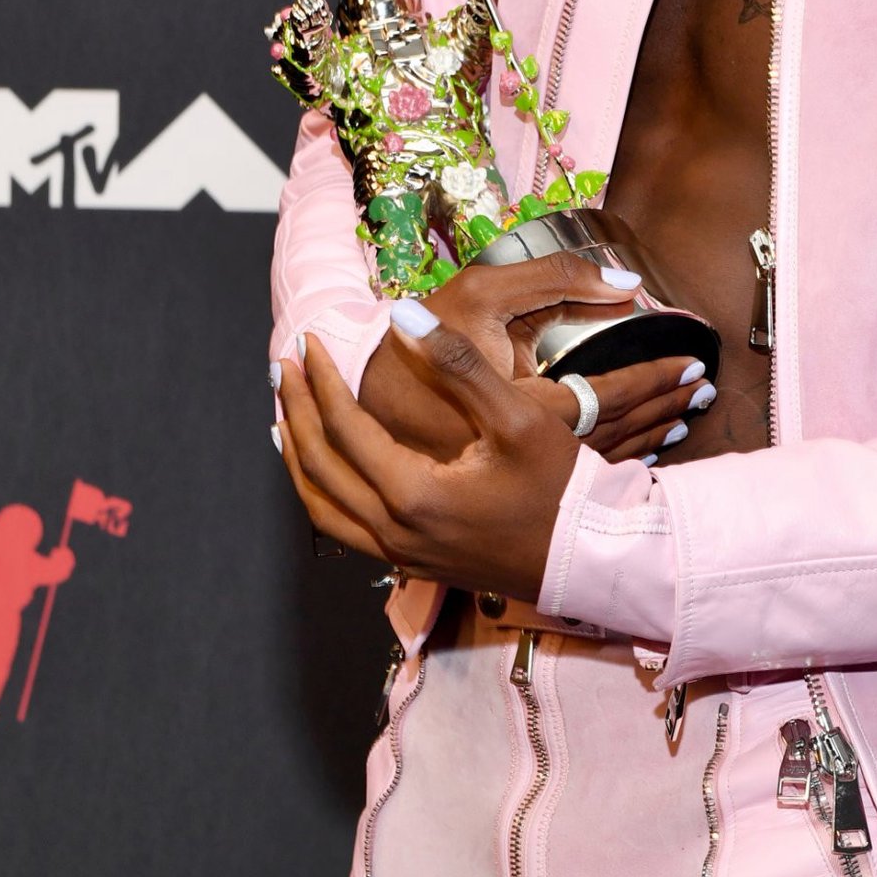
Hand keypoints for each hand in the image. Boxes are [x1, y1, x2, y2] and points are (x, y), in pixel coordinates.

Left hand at [277, 316, 598, 594]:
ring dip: (299, 459)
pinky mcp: (415, 563)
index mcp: (413, 495)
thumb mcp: (518, 417)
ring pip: (322, 507)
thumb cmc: (563, 489)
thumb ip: (457, 364)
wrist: (592, 557)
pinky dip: (322, 493)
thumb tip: (402, 313)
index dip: (321, 380)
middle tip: (284, 368)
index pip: (343, 428)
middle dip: (295, 411)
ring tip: (286, 419)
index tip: (308, 342)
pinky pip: (345, 528)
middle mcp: (396, 532)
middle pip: (318, 467)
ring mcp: (403, 554)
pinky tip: (328, 471)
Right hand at [358, 251, 712, 464]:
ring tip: (684, 415)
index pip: (608, 398)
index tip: (693, 364)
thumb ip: (555, 279)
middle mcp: (525, 453)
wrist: (365, 396)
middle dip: (661, 410)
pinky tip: (637, 446)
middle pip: (613, 435)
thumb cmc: (425, 336)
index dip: (653, 379)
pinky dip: (614, 453)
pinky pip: (573, 469)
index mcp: (523, 413)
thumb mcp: (485, 293)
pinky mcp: (504, 475)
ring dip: (646, 435)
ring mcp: (516, 471)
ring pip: (599, 459)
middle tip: (702, 390)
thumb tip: (626, 282)